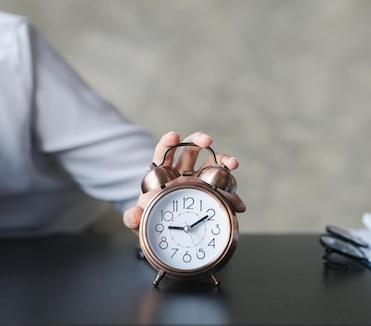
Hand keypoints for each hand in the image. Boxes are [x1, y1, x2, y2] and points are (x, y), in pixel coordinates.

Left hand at [123, 131, 245, 231]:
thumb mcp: (138, 222)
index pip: (164, 153)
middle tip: (207, 140)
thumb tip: (135, 214)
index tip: (174, 136)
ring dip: (224, 160)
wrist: (168, 235)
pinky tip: (238, 205)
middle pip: (191, 149)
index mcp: (163, 174)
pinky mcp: (213, 195)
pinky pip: (224, 192)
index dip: (168, 143)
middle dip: (199, 140)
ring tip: (233, 164)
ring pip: (213, 163)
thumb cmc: (150, 221)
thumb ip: (133, 218)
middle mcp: (182, 172)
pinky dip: (233, 198)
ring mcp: (200, 181)